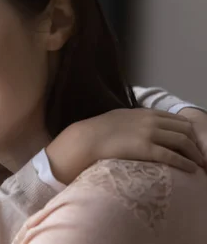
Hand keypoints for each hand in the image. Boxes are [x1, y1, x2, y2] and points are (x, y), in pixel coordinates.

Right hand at [46, 108, 202, 183]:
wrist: (87, 139)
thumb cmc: (98, 130)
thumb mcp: (120, 117)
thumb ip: (135, 119)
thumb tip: (140, 124)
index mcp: (145, 113)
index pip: (176, 119)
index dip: (188, 131)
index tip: (191, 142)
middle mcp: (151, 121)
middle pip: (184, 129)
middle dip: (195, 142)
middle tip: (199, 154)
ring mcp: (149, 134)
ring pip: (182, 142)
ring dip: (195, 154)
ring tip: (199, 163)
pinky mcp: (146, 149)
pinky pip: (172, 156)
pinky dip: (185, 162)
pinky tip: (191, 169)